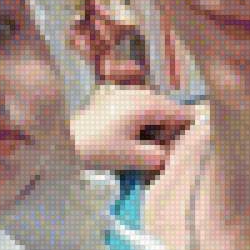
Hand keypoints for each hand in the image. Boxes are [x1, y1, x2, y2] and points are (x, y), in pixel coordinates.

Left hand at [70, 84, 194, 171]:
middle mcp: (138, 92)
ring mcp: (124, 92)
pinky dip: (140, 120)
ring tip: (141, 145)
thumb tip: (169, 156)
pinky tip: (128, 137)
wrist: (64, 140)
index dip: (184, 130)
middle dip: (166, 129)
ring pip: (152, 107)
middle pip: (166, 108)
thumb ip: (158, 157)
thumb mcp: (131, 157)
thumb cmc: (99, 148)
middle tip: (156, 150)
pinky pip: (137, 106)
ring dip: (153, 125)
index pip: (180, 112)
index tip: (178, 147)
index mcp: (146, 104)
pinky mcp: (113, 97)